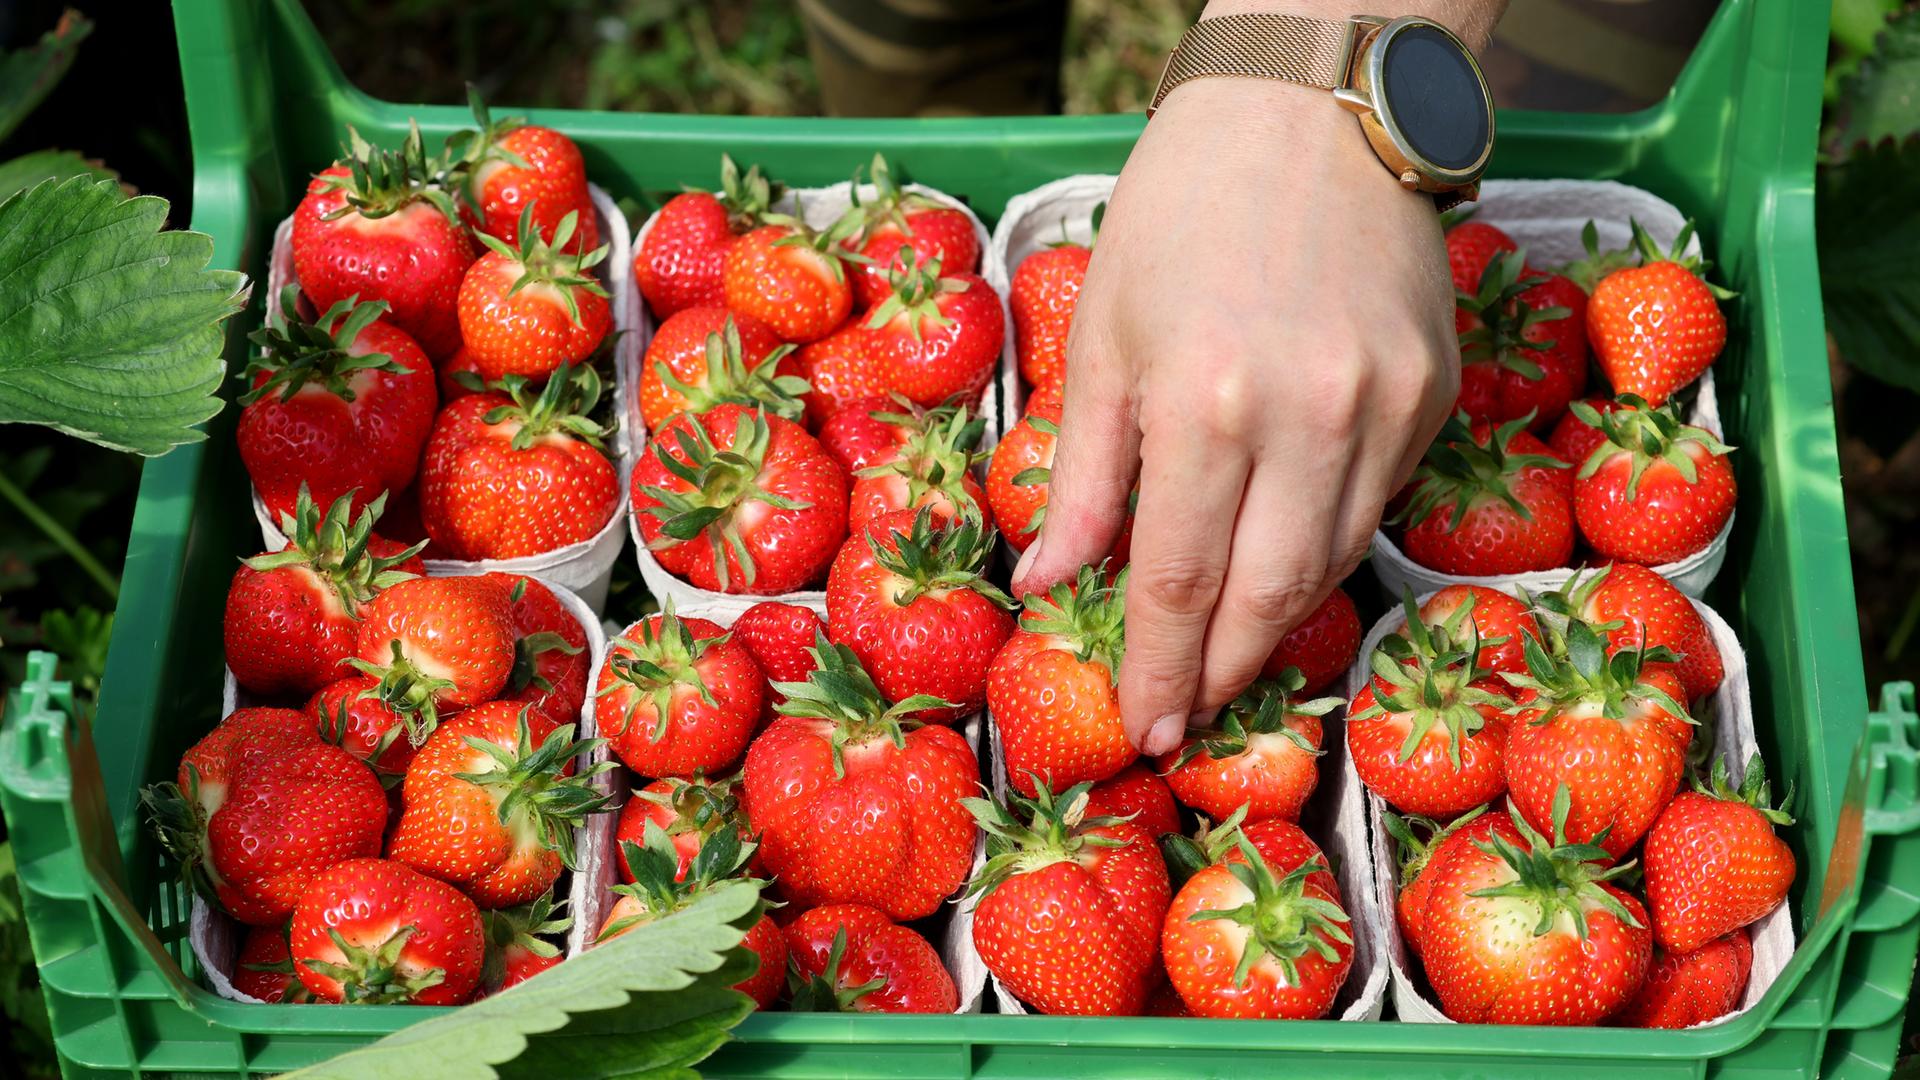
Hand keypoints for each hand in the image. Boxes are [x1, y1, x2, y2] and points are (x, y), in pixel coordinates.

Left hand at [1013, 61, 1466, 755]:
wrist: (1311, 109)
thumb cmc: (1183, 210)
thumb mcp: (1105, 335)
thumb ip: (1084, 474)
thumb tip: (1045, 583)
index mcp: (1206, 398)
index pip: (1181, 579)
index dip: (1159, 668)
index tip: (1144, 730)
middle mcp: (1310, 414)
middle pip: (1272, 595)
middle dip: (1224, 673)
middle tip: (1187, 721)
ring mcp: (1388, 406)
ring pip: (1334, 558)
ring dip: (1277, 621)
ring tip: (1228, 656)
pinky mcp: (1435, 394)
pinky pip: (1379, 503)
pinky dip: (1325, 545)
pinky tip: (1285, 560)